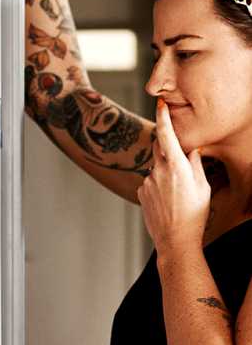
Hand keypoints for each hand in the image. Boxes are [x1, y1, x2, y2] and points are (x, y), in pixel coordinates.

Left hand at [137, 99, 210, 254]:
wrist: (175, 240)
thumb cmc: (194, 214)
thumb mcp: (203, 187)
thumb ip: (195, 164)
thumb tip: (191, 149)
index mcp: (176, 167)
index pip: (167, 135)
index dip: (163, 117)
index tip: (161, 104)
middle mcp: (158, 171)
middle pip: (159, 149)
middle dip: (168, 150)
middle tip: (180, 166)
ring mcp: (147, 182)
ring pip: (156, 168)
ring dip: (165, 173)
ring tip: (177, 195)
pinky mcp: (141, 193)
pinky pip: (150, 182)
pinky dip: (158, 186)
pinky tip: (167, 201)